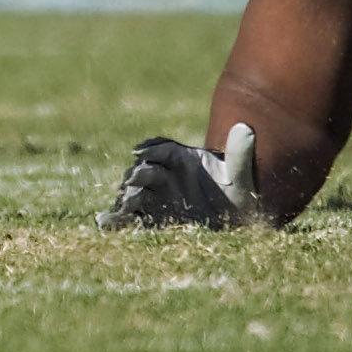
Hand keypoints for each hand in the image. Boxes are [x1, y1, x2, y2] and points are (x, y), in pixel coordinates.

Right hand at [100, 125, 262, 230]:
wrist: (239, 221)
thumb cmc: (241, 194)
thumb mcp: (242, 176)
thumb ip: (240, 155)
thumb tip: (247, 129)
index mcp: (183, 159)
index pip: (163, 150)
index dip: (151, 150)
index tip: (140, 152)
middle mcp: (166, 174)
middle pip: (146, 171)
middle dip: (136, 175)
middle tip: (130, 181)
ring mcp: (159, 195)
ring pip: (136, 192)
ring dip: (125, 197)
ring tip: (118, 207)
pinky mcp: (156, 216)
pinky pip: (135, 216)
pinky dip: (119, 219)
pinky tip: (104, 222)